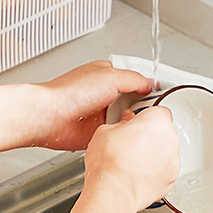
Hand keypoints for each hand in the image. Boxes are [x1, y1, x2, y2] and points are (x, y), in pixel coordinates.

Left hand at [36, 60, 153, 150]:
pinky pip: (119, 134)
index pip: (135, 80)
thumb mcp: (111, 77)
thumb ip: (135, 79)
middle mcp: (105, 95)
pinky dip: (124, 136)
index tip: (162, 94)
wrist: (51, 117)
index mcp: (106, 77)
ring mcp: (102, 114)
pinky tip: (128, 135)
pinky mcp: (99, 132)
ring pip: (128, 119)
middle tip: (153, 111)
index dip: (148, 86)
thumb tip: (150, 84)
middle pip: (134, 101)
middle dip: (143, 107)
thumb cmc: (69, 92)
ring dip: (133, 122)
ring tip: (141, 123)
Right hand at [84, 105, 179, 212]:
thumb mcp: (106, 131)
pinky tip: (138, 173)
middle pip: (163, 132)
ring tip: (132, 161)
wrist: (114, 189)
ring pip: (166, 152)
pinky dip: (156, 172)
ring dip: (154, 154)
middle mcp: (170, 139)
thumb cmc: (110, 161)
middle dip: (150, 136)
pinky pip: (165, 170)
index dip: (146, 117)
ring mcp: (173, 160)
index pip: (159, 111)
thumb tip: (124, 123)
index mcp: (157, 120)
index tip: (137, 122)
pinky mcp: (171, 179)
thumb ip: (121, 123)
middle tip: (130, 143)